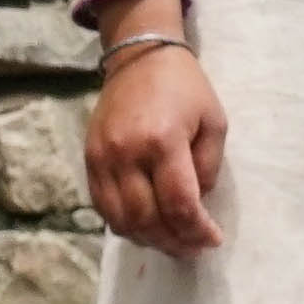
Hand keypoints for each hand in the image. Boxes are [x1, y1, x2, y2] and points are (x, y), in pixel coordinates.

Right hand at [83, 32, 227, 256]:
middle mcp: (127, 153)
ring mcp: (102, 158)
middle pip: (147, 220)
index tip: (212, 239)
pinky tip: (145, 225)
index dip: (197, 231)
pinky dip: (125, 224)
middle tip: (193, 247)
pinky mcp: (89, 160)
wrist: (139, 56)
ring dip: (148, 239)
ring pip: (121, 220)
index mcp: (163, 141)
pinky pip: (103, 207)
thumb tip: (197, 205)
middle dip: (173, 242)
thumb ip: (208, 167)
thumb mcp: (214, 121)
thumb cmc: (184, 87)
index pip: (179, 204)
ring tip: (170, 241)